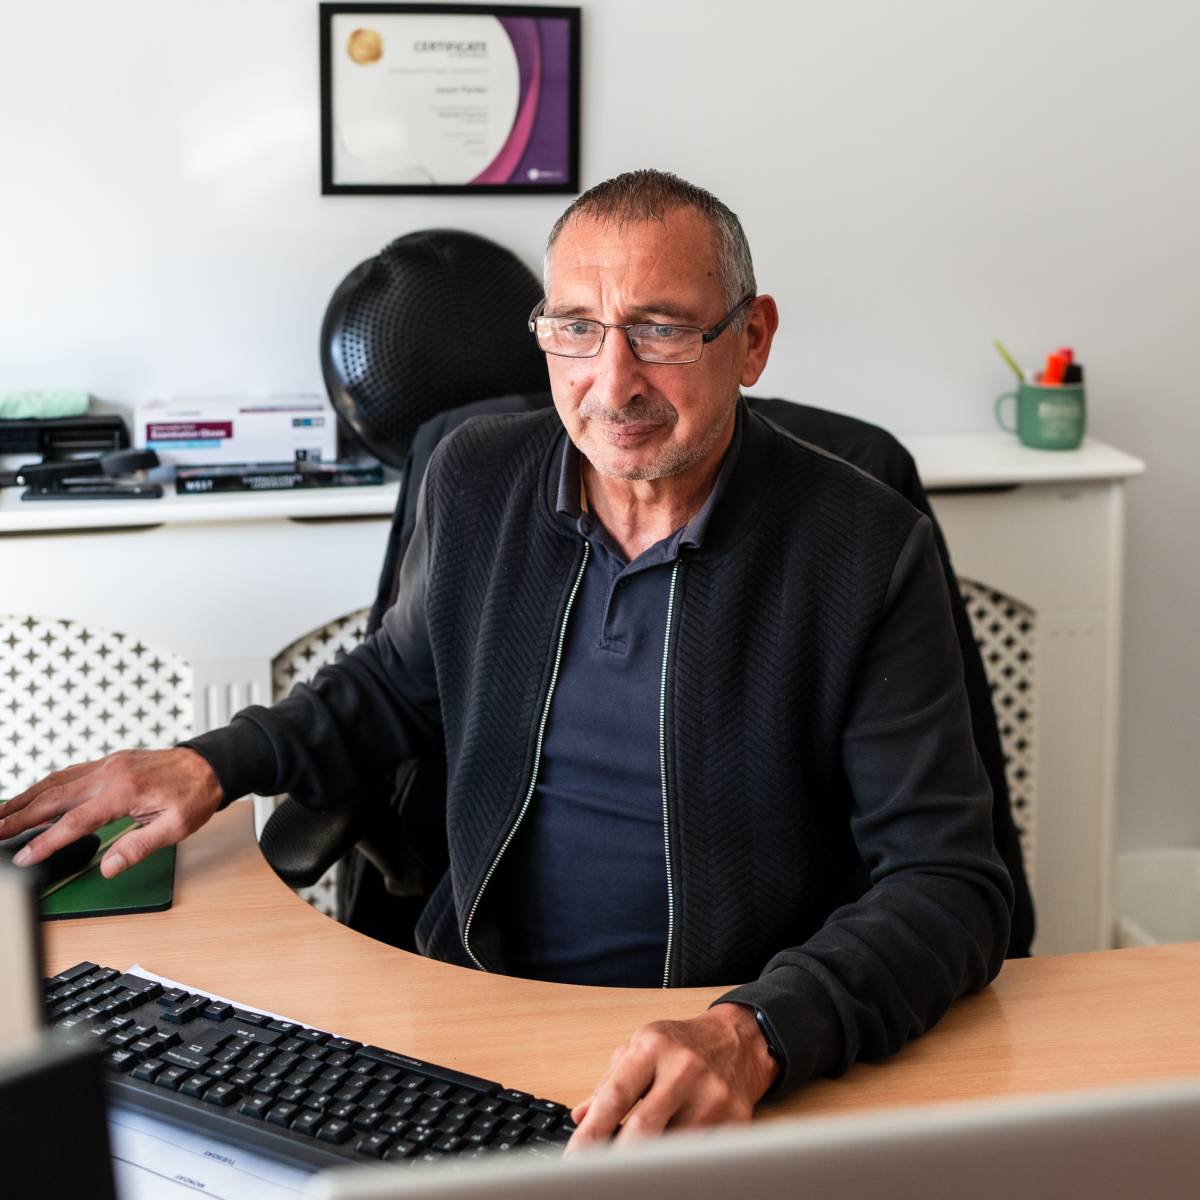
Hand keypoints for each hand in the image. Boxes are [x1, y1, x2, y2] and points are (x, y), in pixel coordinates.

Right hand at [0, 748, 223, 877]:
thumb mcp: (175, 827)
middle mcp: (109, 774)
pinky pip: (69, 774)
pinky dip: (45, 787)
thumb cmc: (195, 796)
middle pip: (53, 798)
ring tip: (1, 815)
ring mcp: (107, 765)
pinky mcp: (109, 762)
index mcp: (124, 792)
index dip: (46, 842)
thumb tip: (108, 867)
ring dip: (25, 799)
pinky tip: (33, 796)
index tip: (24, 857)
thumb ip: (138, 847)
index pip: (74, 822)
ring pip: (56, 782)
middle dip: (18, 817)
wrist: (209, 765)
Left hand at [565, 1002, 778, 1153]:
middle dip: (616, 1159)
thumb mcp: (640, 1048)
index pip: (615, 1096)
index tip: (574, 1161)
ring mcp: (712, 1095)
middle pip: (643, 1129)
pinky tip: (667, 1162)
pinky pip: (697, 1154)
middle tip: (598, 1175)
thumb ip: (608, 1082)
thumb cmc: (681, 1044)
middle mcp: (684, 1068)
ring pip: (671, 1148)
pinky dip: (679, 1163)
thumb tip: (581, 1117)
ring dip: (649, 1162)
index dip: (591, 1133)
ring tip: (634, 1166)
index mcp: (653, 1047)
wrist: (736, 1041)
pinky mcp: (734, 1119)